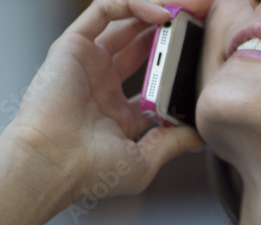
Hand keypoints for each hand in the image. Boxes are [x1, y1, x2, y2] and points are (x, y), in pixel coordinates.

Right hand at [0, 0, 210, 224]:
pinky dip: (132, 5)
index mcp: (119, 109)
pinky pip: (104, 11)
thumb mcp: (144, 160)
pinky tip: (161, 14)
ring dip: (157, 9)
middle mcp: (103, 81)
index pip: (154, 75)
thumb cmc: (90, 172)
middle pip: (143, 41)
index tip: (206, 53)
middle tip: (203, 18)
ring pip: (126, 20)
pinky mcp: (73, 46)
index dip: (179, 62)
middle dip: (173, 29)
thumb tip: (200, 136)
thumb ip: (172, 143)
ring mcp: (88, 62)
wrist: (54, 165)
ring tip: (187, 9)